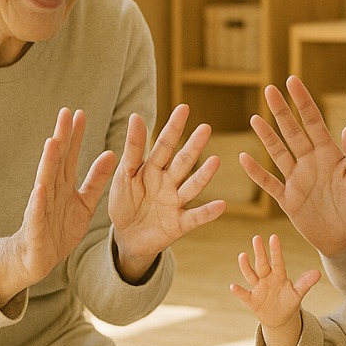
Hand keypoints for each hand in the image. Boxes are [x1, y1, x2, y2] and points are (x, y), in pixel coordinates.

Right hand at [0, 108, 116, 305]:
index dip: (74, 136)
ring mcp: (41, 207)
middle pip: (57, 161)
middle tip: (65, 112)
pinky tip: (38, 188)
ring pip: (45, 181)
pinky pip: (37, 213)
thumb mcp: (85, 202)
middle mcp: (50, 191)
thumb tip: (111, 154)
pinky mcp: (36, 228)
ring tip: (52, 141)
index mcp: (64, 185)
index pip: (69, 155)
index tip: (80, 113)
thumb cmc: (60, 229)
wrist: (37, 259)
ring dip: (48, 162)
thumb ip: (96, 180)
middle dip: (62, 137)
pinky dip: (38, 201)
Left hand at [109, 104, 225, 280]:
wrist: (126, 237)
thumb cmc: (125, 202)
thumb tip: (136, 116)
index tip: (184, 107)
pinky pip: (196, 217)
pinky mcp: (179, 224)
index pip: (164, 144)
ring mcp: (176, 202)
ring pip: (191, 186)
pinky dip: (208, 212)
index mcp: (153, 168)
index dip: (173, 127)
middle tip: (205, 128)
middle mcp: (169, 182)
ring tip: (215, 161)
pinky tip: (221, 205)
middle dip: (193, 146)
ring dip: (203, 175)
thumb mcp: (124, 174)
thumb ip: (133, 149)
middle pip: (182, 162)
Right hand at [229, 234, 320, 328]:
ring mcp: (258, 288)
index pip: (278, 261)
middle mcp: (267, 278)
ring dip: (246, 266)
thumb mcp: (298, 293)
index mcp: (279, 275)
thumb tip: (318, 273)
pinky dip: (238, 291)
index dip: (276, 250)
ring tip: (242, 255)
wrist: (280, 318)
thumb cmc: (289, 301)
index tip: (274, 237)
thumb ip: (305, 283)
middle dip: (260, 252)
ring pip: (251, 275)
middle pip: (262, 264)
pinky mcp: (252, 300)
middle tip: (256, 237)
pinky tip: (233, 286)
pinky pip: (244, 295)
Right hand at [239, 76, 345, 257]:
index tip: (291, 80)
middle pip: (292, 132)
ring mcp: (298, 180)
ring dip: (267, 137)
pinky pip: (269, 184)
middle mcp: (311, 162)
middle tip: (269, 89)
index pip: (313, 121)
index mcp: (330, 154)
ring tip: (255, 118)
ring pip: (278, 153)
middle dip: (281, 111)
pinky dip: (256, 173)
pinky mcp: (289, 200)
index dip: (302, 101)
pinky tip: (244, 158)